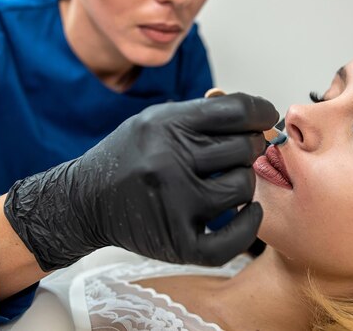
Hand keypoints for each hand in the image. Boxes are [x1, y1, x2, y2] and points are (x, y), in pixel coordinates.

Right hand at [4, 93, 277, 269]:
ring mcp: (174, 204)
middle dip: (249, 147)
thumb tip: (256, 116)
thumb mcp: (155, 120)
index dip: (260, 111)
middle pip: (243, 148)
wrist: (85, 201)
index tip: (267, 116)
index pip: (236, 111)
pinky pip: (233, 237)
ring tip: (227, 180)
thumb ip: (200, 116)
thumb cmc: (129, 157)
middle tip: (240, 153)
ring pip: (242, 187)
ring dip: (243, 183)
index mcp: (165, 126)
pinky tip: (248, 211)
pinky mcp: (177, 242)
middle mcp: (169, 162)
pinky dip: (248, 225)